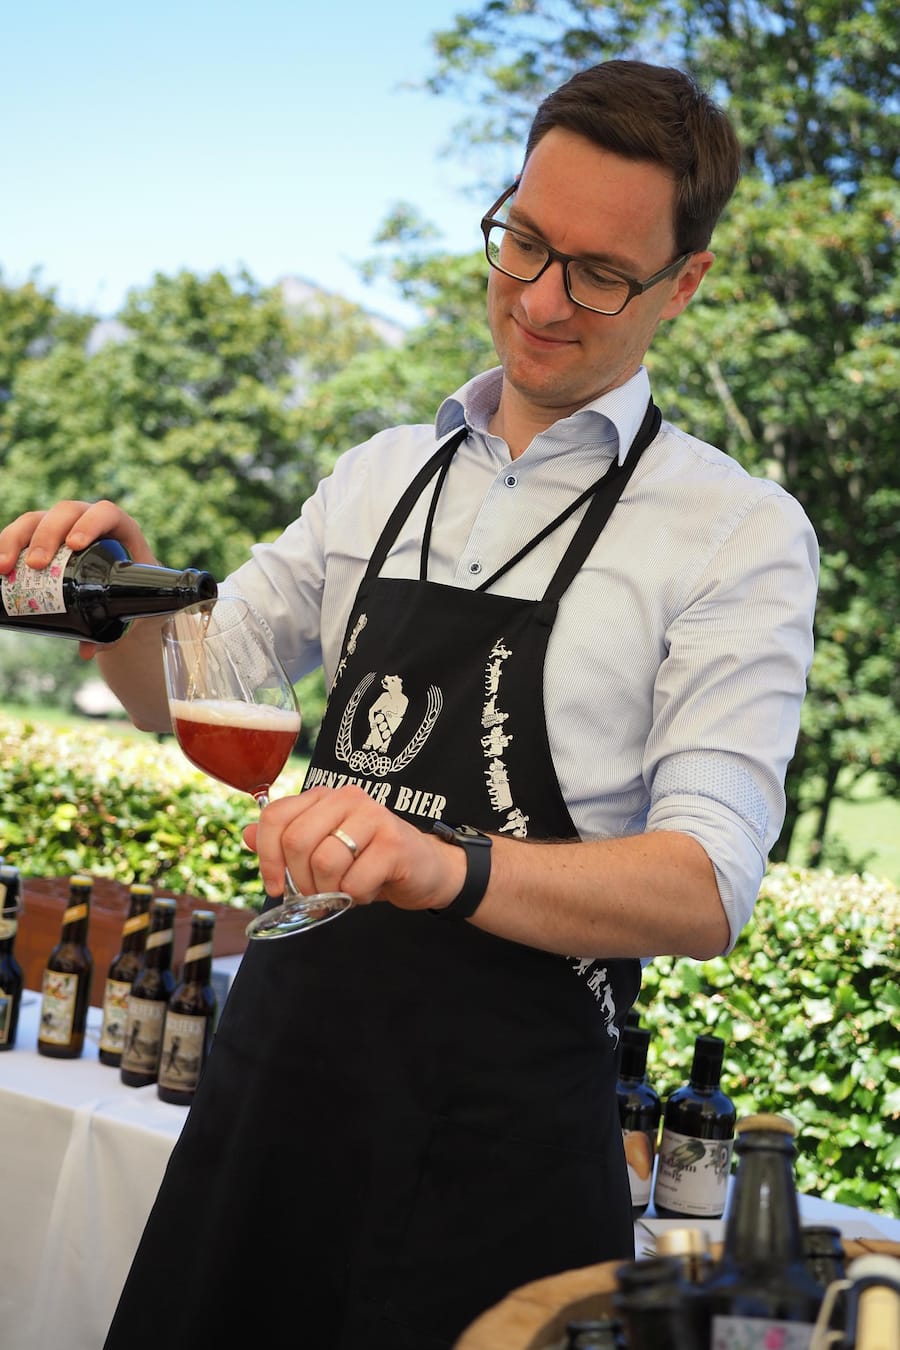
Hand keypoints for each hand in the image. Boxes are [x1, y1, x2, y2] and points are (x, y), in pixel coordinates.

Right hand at [0, 500, 156, 657]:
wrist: (118, 596)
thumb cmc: (128, 596)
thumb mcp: (128, 610)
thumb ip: (112, 629)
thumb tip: (86, 650)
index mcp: (119, 530)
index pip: (105, 513)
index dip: (90, 523)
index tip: (75, 545)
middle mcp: (86, 522)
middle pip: (65, 513)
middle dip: (47, 535)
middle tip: (36, 565)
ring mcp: (60, 528)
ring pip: (34, 520)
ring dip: (15, 539)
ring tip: (4, 567)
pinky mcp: (38, 539)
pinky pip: (18, 534)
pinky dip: (4, 545)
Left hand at [242, 784, 466, 910]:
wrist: (424, 868)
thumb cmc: (369, 859)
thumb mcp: (323, 849)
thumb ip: (286, 840)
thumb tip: (246, 834)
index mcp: (323, 797)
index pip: (275, 817)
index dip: (267, 857)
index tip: (276, 885)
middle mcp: (346, 797)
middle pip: (296, 841)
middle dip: (301, 881)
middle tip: (317, 896)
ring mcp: (373, 816)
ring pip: (325, 862)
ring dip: (330, 891)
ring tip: (346, 890)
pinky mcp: (394, 841)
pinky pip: (356, 881)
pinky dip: (357, 897)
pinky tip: (369, 889)